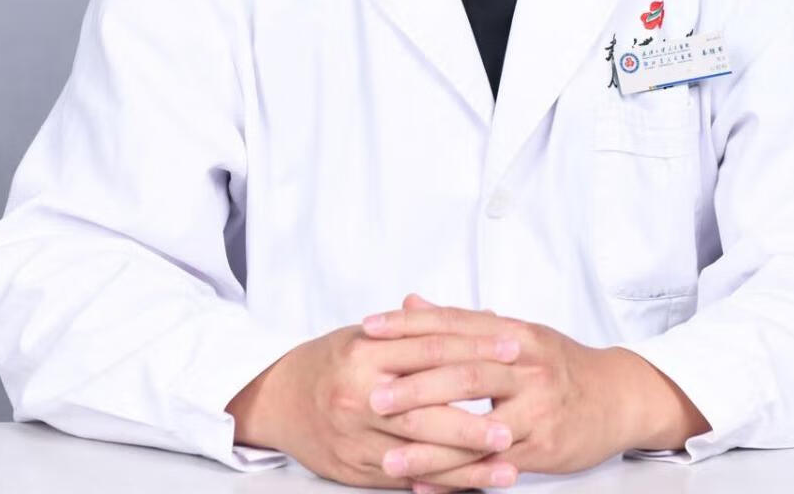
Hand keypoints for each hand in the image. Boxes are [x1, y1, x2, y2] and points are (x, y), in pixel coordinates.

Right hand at [224, 300, 520, 488]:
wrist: (279, 398)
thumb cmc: (335, 359)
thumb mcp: (371, 333)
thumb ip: (424, 328)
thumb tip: (485, 316)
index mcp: (366, 352)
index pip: (430, 348)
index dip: (475, 347)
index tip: (514, 347)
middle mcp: (359, 395)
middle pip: (425, 408)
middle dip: (472, 419)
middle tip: (514, 422)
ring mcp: (356, 436)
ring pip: (418, 453)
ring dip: (466, 463)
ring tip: (508, 464)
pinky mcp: (355, 468)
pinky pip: (405, 480)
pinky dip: (441, 485)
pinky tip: (473, 487)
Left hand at [360, 295, 639, 491]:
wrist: (617, 395)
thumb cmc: (559, 364)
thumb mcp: (514, 334)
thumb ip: (461, 323)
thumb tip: (411, 302)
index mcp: (514, 333)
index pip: (454, 325)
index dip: (410, 326)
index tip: (369, 328)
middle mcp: (526, 365)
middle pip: (464, 373)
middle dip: (415, 386)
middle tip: (372, 397)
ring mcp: (536, 407)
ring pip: (476, 426)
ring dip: (429, 445)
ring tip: (387, 456)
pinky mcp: (543, 446)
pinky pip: (492, 465)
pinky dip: (455, 477)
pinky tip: (424, 484)